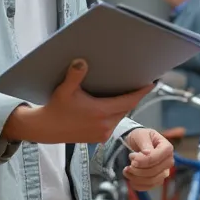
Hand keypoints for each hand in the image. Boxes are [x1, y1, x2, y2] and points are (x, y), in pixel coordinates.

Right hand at [4, 60, 153, 143]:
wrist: (46, 129)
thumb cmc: (55, 108)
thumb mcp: (64, 90)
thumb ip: (74, 75)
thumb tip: (81, 61)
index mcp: (100, 112)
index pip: (129, 101)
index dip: (142, 92)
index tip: (152, 83)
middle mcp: (105, 125)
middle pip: (127, 108)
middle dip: (133, 96)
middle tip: (140, 83)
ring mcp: (103, 133)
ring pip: (121, 116)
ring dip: (124, 106)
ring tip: (127, 93)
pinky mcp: (99, 138)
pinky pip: (113, 123)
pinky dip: (116, 114)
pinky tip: (114, 106)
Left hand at [122, 128, 173, 190]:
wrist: (135, 143)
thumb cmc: (140, 137)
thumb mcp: (141, 135)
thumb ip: (145, 143)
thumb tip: (147, 153)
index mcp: (167, 148)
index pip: (157, 158)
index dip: (143, 160)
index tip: (131, 157)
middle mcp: (168, 161)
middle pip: (154, 171)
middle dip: (138, 169)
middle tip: (128, 164)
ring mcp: (164, 172)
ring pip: (151, 181)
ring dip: (136, 177)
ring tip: (126, 170)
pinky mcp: (157, 180)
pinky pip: (148, 187)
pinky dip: (137, 184)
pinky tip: (130, 177)